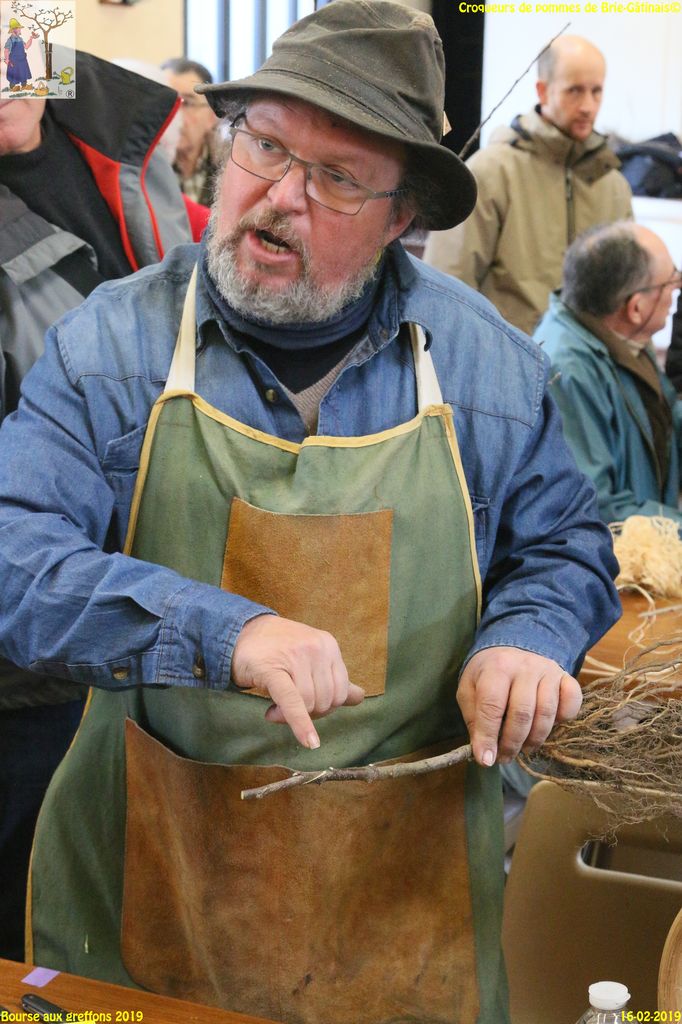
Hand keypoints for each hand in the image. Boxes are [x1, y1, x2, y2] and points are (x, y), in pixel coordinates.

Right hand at [231, 614, 364, 748]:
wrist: (240, 632)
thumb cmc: (277, 649)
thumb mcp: (311, 657)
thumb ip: (334, 677)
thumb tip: (359, 697)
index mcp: (329, 645)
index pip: (341, 692)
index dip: (325, 708)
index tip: (306, 706)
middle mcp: (316, 648)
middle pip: (326, 701)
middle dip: (308, 714)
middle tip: (285, 709)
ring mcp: (296, 656)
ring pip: (309, 705)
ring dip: (290, 717)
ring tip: (274, 708)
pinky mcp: (273, 669)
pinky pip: (293, 703)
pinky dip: (301, 725)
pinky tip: (308, 741)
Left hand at [457, 646, 581, 766]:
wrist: (512, 645)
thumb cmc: (487, 674)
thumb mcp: (469, 690)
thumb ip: (474, 719)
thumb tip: (484, 753)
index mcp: (496, 667)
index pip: (492, 706)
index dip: (488, 736)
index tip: (485, 759)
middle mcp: (525, 666)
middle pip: (522, 713)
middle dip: (512, 743)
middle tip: (504, 758)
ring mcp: (548, 670)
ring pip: (546, 712)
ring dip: (534, 739)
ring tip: (522, 749)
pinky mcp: (566, 677)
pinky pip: (572, 703)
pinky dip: (563, 720)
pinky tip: (548, 726)